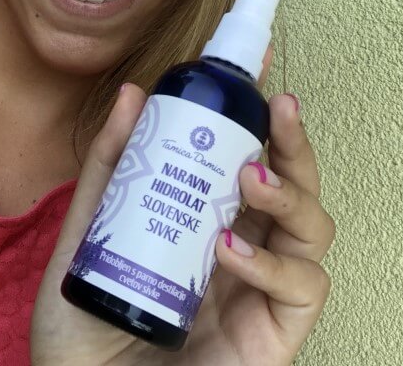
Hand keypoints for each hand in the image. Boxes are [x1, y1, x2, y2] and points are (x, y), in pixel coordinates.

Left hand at [30, 47, 334, 364]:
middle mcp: (245, 247)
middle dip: (294, 143)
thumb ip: (113, 166)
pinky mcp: (274, 333)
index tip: (260, 70)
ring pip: (314, 229)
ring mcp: (262, 289)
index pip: (250, 160)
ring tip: (250, 176)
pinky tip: (228, 246)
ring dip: (289, 193)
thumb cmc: (88, 315)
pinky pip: (302, 288)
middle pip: (296, 187)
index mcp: (208, 219)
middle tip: (278, 107)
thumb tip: (132, 94)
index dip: (262, 116)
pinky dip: (269, 262)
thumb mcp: (90, 228)